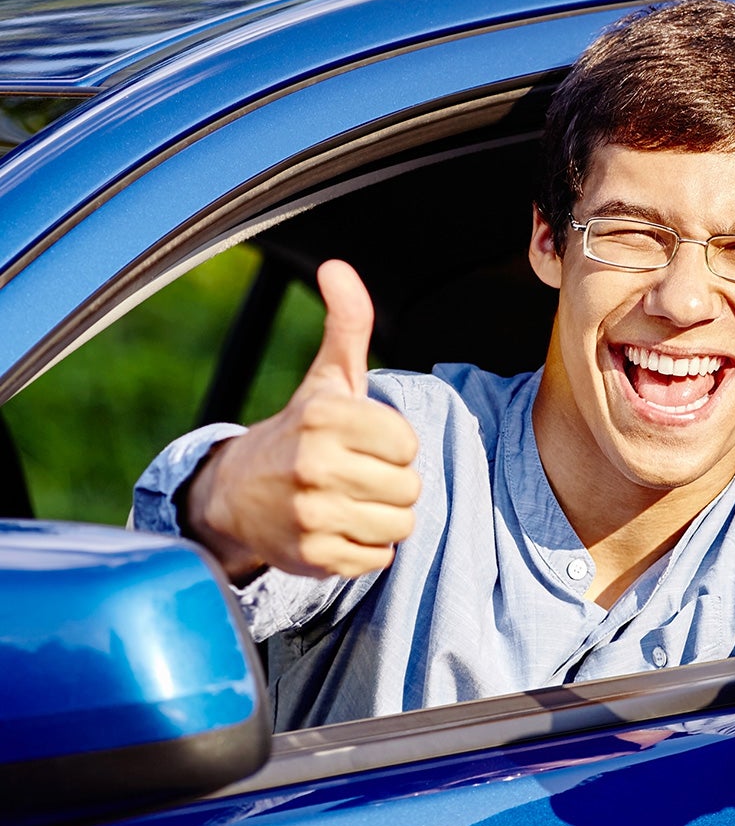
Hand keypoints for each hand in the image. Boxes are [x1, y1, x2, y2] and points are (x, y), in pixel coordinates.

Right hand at [187, 260, 420, 582]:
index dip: (392, 444)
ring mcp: (312, 515)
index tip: (363, 442)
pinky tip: (338, 528)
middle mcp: (315, 465)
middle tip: (356, 475)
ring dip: (382, 517)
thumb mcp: (325, 378)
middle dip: (390, 483)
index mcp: (326, 417)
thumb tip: (337, 267)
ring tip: (349, 502)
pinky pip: (378, 558)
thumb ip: (346, 325)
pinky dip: (366, 548)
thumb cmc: (298, 432)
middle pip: (409, 487)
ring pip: (399, 525)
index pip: (407, 443)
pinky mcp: (313, 558)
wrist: (234, 495)